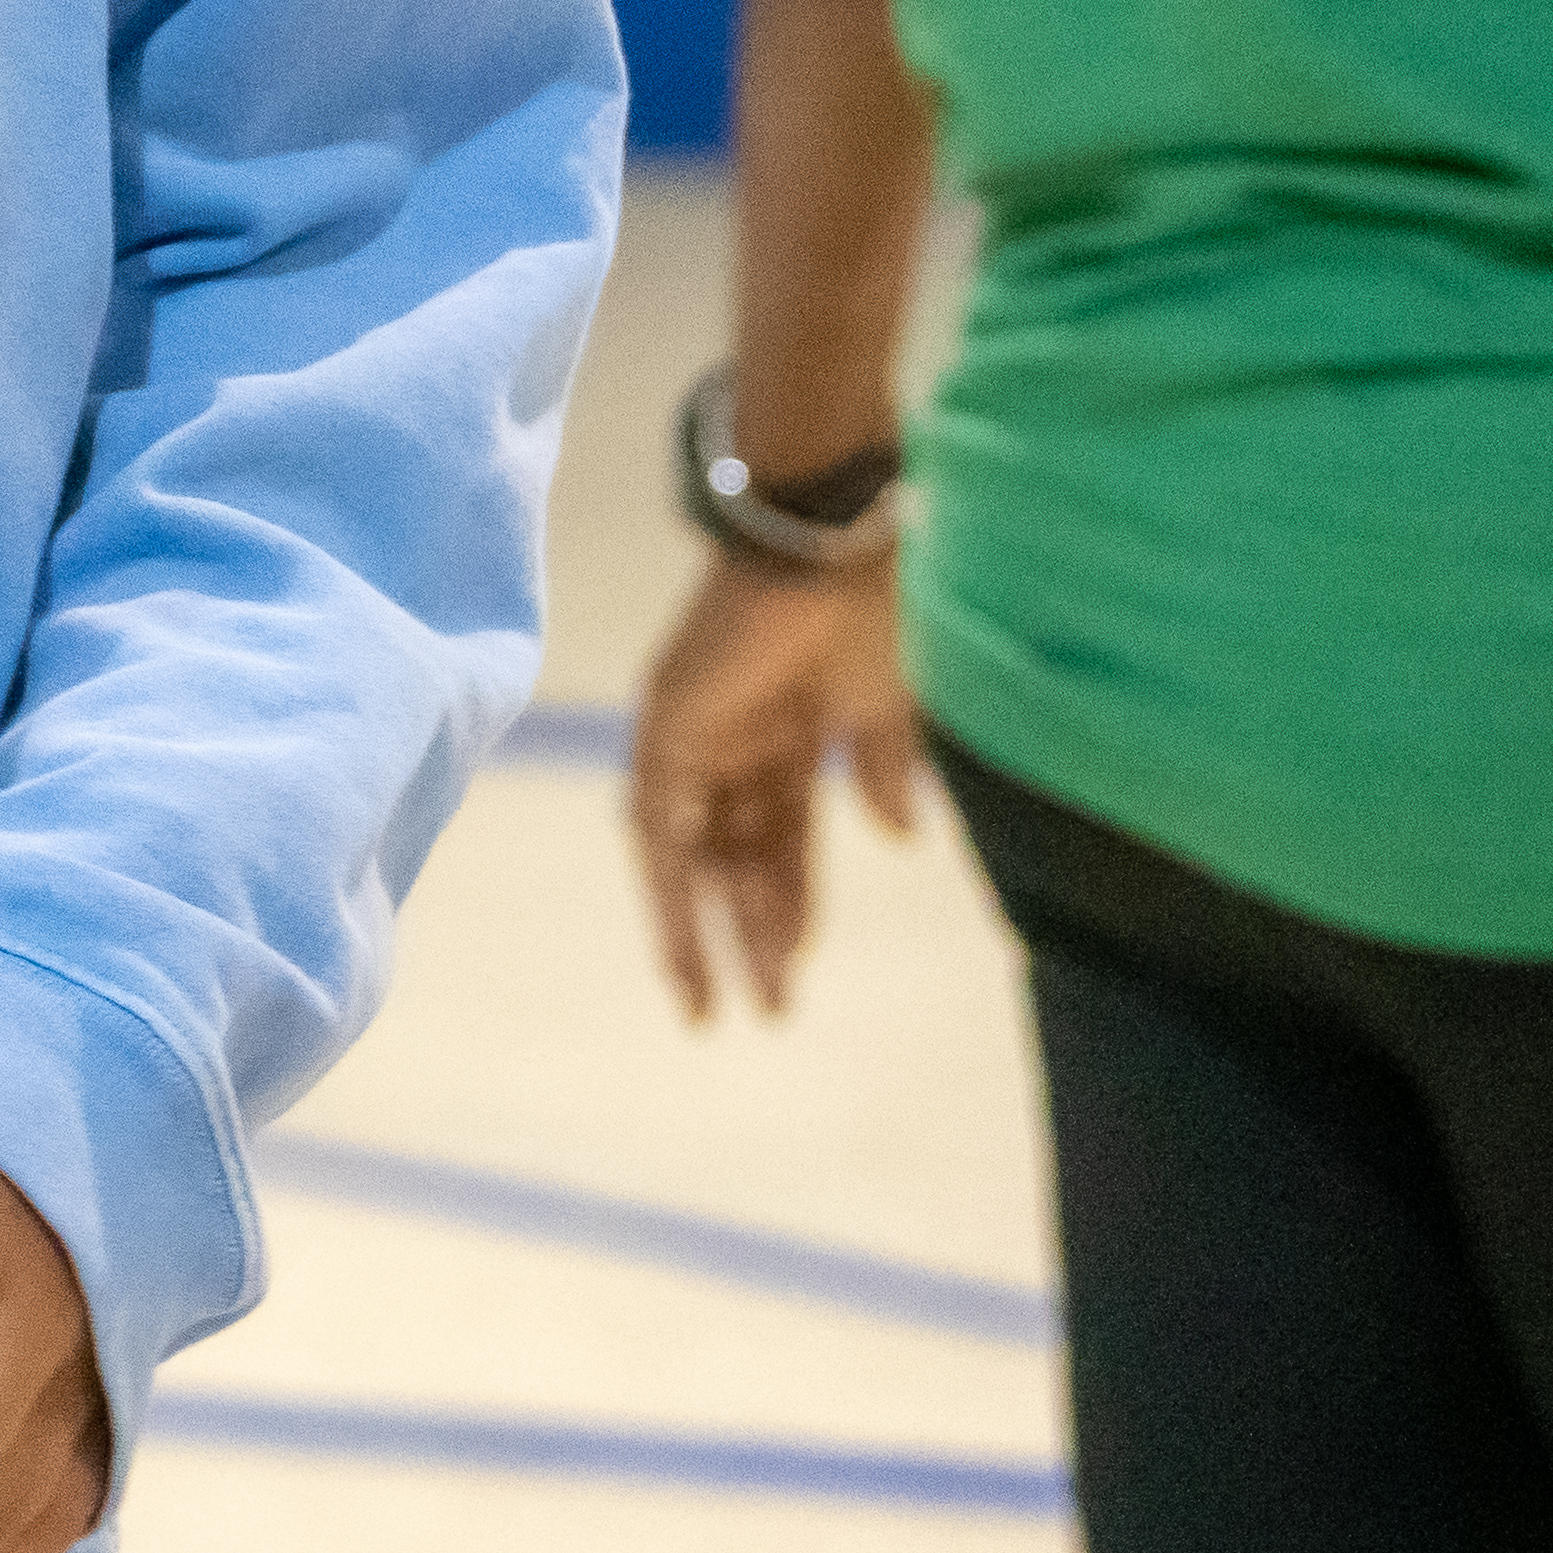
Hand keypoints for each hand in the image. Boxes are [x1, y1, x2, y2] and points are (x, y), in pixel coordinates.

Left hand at [630, 553, 922, 1022]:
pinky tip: (691, 928)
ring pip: (691, 853)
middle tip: (762, 1012)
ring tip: (715, 998)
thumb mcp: (886, 707)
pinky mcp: (667, 720)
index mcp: (787, 737)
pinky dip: (671, 874)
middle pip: (735, 859)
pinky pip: (658, 817)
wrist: (829, 540)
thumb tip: (894, 839)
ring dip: (703, 924)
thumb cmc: (865, 606)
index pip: (782, 845)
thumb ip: (882, 772)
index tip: (795, 977)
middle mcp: (731, 740)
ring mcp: (694, 731)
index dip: (790, 910)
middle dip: (747, 935)